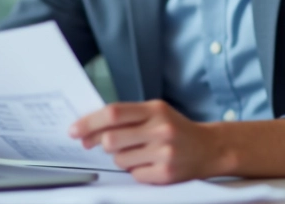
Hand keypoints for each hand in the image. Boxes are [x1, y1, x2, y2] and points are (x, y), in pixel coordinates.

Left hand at [68, 100, 229, 183]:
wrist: (210, 148)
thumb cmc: (176, 129)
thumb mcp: (156, 113)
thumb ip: (128, 117)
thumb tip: (90, 129)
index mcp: (155, 109)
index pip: (114, 112)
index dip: (90, 122)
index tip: (74, 130)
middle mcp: (161, 129)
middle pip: (112, 139)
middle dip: (99, 143)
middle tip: (94, 143)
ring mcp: (164, 153)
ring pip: (119, 159)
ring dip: (120, 157)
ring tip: (136, 152)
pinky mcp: (166, 174)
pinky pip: (133, 174)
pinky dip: (135, 170)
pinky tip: (148, 163)